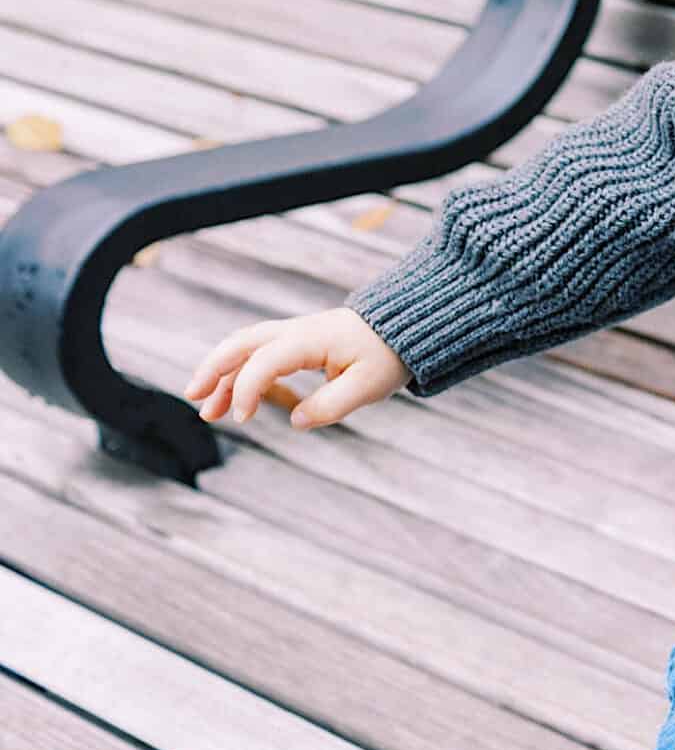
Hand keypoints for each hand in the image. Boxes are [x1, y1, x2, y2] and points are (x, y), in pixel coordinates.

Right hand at [186, 307, 410, 429]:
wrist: (406, 329)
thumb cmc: (389, 356)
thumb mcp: (370, 385)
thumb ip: (333, 404)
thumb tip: (296, 420)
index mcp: (312, 338)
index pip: (265, 359)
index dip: (247, 388)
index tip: (242, 419)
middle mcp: (296, 331)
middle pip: (242, 342)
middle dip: (214, 368)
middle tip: (193, 397)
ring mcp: (295, 334)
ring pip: (246, 347)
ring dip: (223, 374)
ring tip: (207, 410)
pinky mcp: (298, 343)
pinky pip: (260, 354)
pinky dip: (241, 373)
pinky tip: (235, 400)